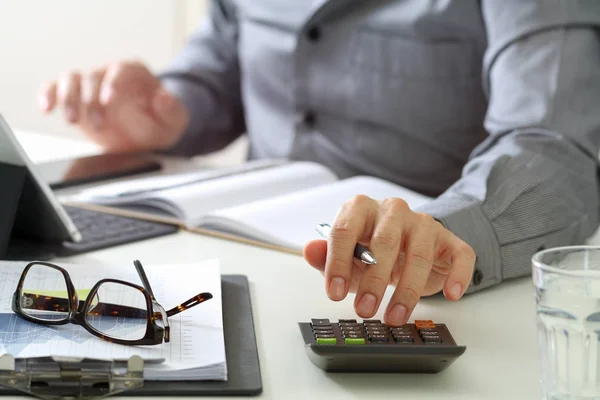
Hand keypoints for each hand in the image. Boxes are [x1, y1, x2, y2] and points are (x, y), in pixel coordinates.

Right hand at [38, 61, 188, 152]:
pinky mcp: (75, 98)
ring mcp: (90, 85)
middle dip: (91, 100)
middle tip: (97, 125)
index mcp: (135, 72)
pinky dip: (48, 95)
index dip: (113, 82)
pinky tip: (46, 108)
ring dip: (67, 97)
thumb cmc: (162, 122)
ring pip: (71, 78)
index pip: (122, 68)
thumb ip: (172, 110)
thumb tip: (163, 97)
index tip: (109, 100)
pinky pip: (55, 89)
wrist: (148, 133)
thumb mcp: (175, 120)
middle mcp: (110, 74)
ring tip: (71, 120)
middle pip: (93, 75)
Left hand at [303, 195, 475, 325]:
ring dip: (407, 290)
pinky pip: (460, 254)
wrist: (408, 245)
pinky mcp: (449, 240)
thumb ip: (326, 256)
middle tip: (364, 309)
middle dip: (373, 280)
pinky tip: (451, 294)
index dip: (338, 263)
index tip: (334, 293)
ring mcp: (423, 223)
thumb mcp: (347, 256)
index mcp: (361, 209)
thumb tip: (309, 251)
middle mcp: (392, 210)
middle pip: (384, 242)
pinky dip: (457, 275)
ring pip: (419, 254)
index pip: (345, 230)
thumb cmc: (372, 251)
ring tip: (395, 317)